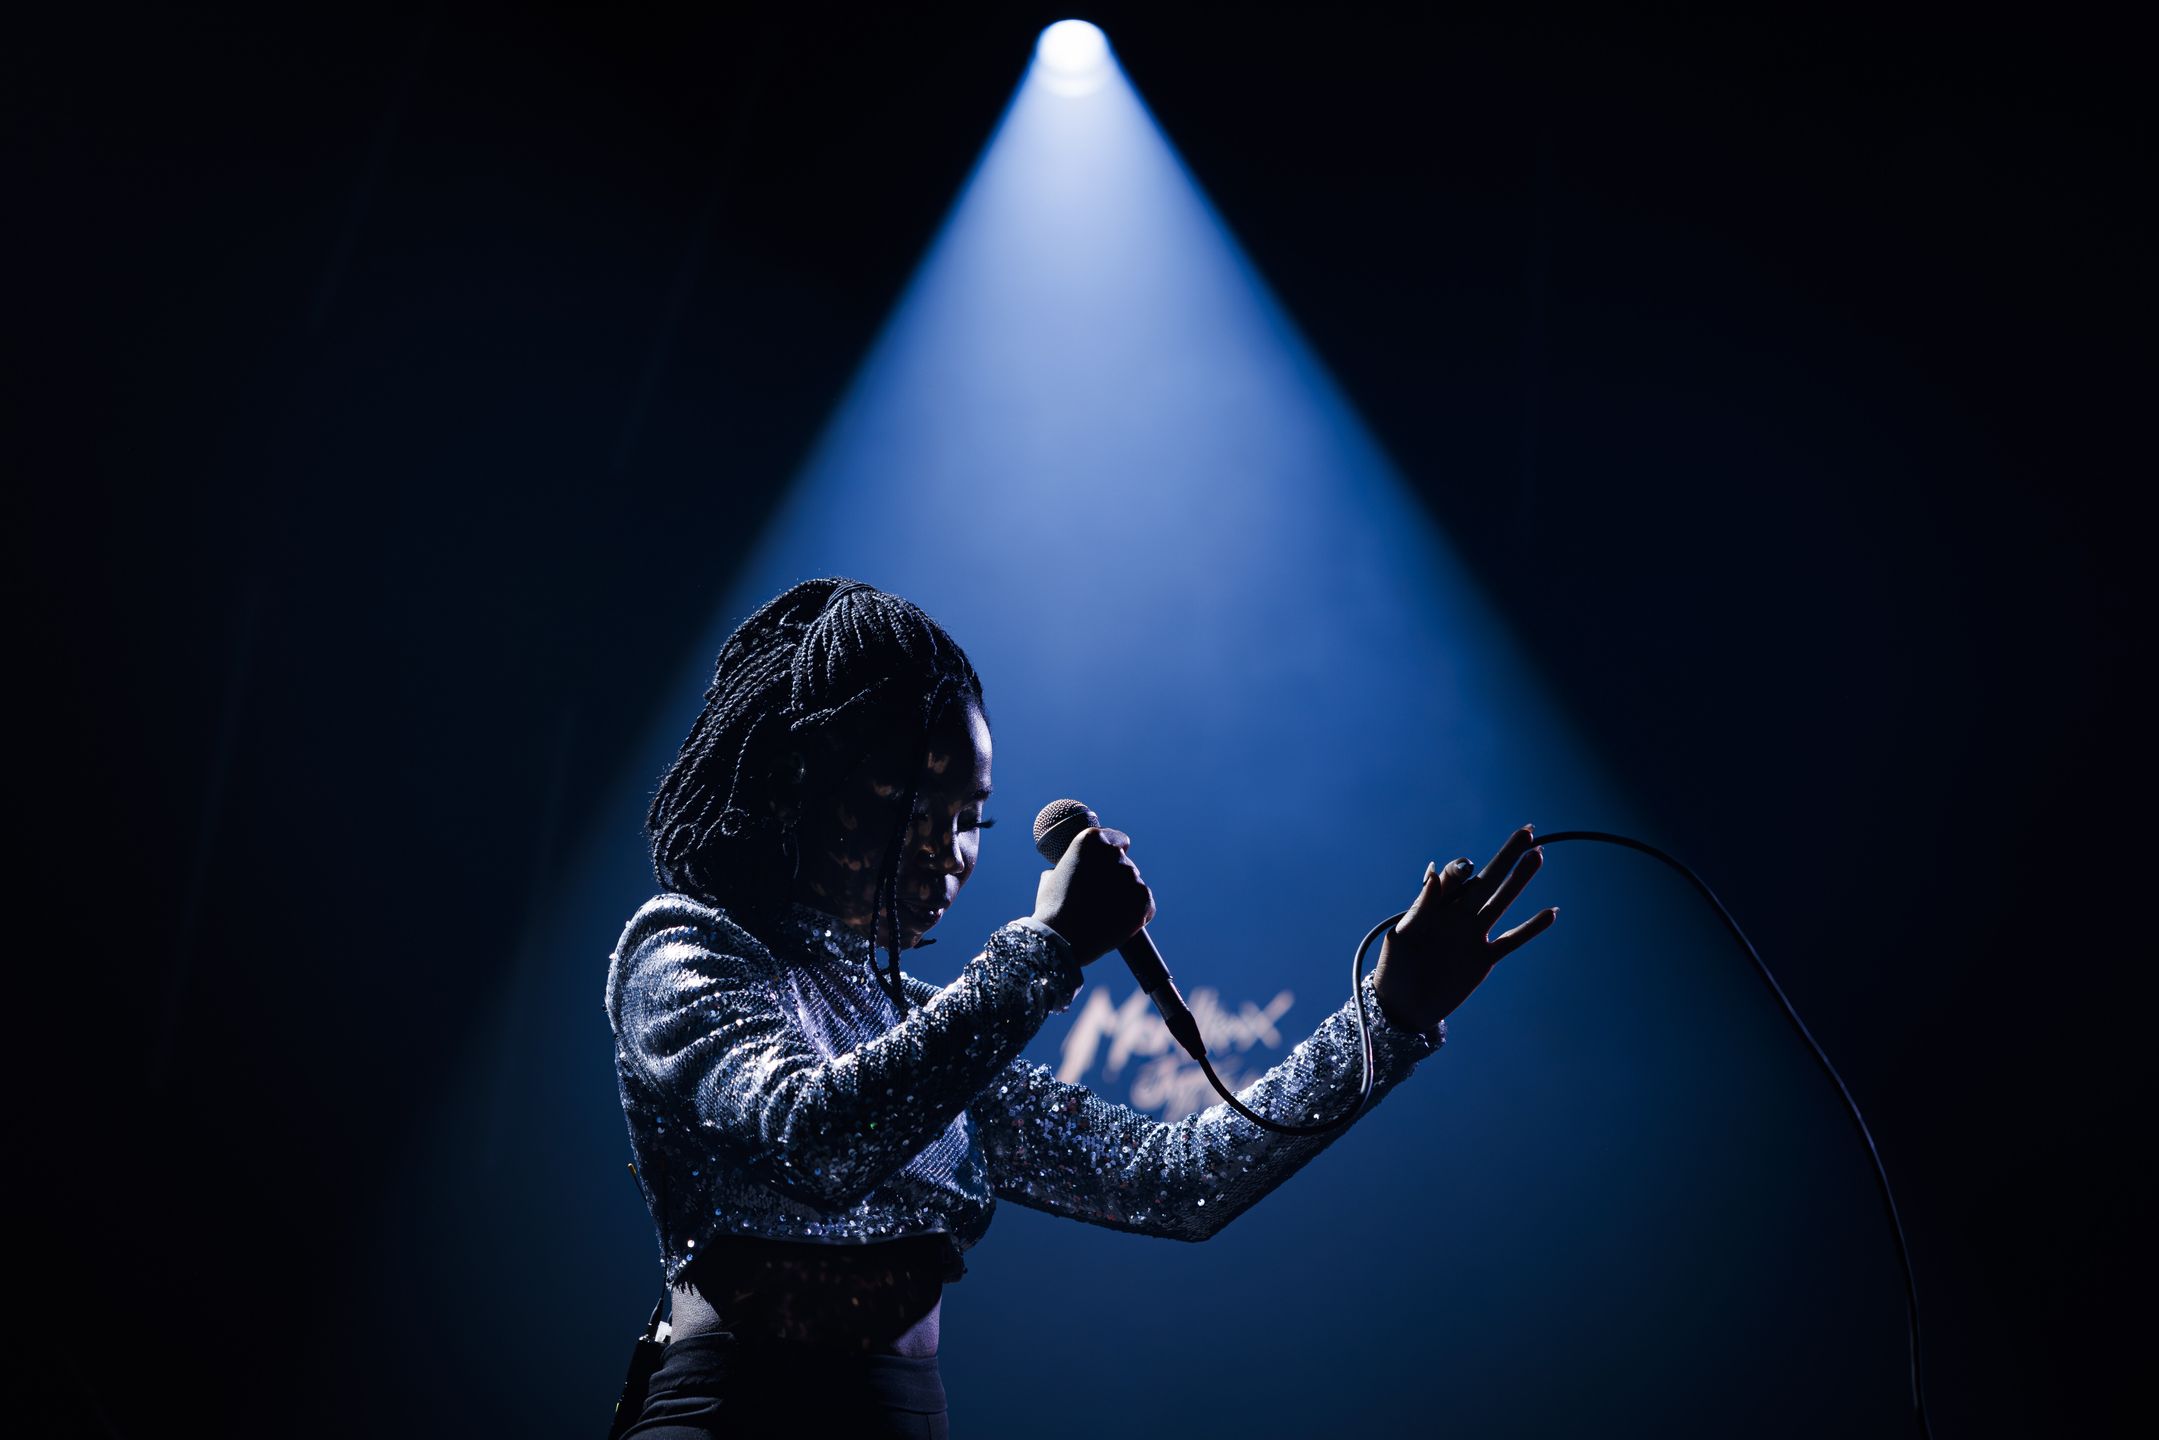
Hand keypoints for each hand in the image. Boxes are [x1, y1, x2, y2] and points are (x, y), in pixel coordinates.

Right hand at [1032, 825, 1154, 965]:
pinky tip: (1118, 923)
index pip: (1117, 840)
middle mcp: (1114, 853)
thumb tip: (1076, 868)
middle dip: (1115, 879)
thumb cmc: (1052, 909)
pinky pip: (1145, 904)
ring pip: (1134, 885)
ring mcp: (1131, 876)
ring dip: (1125, 896)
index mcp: (1092, 839)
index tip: (1106, 869)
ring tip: (1105, 914)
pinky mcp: (1144, 899)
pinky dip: (1136, 913)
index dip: (1111, 857)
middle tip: (1099, 899)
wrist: (1062, 939)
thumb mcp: (1052, 875)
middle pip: (1125, 864)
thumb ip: (1071, 865)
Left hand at [1371, 824, 1556, 1031]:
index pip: (1453, 878)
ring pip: (1502, 902)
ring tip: (1538, 855)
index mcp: (1434, 907)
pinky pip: (1512, 940)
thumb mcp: (1401, 937)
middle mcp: (1457, 915)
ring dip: (1520, 880)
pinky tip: (1550, 912)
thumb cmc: (1393, 970)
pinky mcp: (1484, 959)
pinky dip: (1531, 928)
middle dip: (1506, 856)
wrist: (1402, 1009)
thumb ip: (1420, 908)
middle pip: (1486, 880)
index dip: (1460, 870)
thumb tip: (1432, 874)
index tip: (1465, 868)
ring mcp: (1473, 935)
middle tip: (1527, 832)